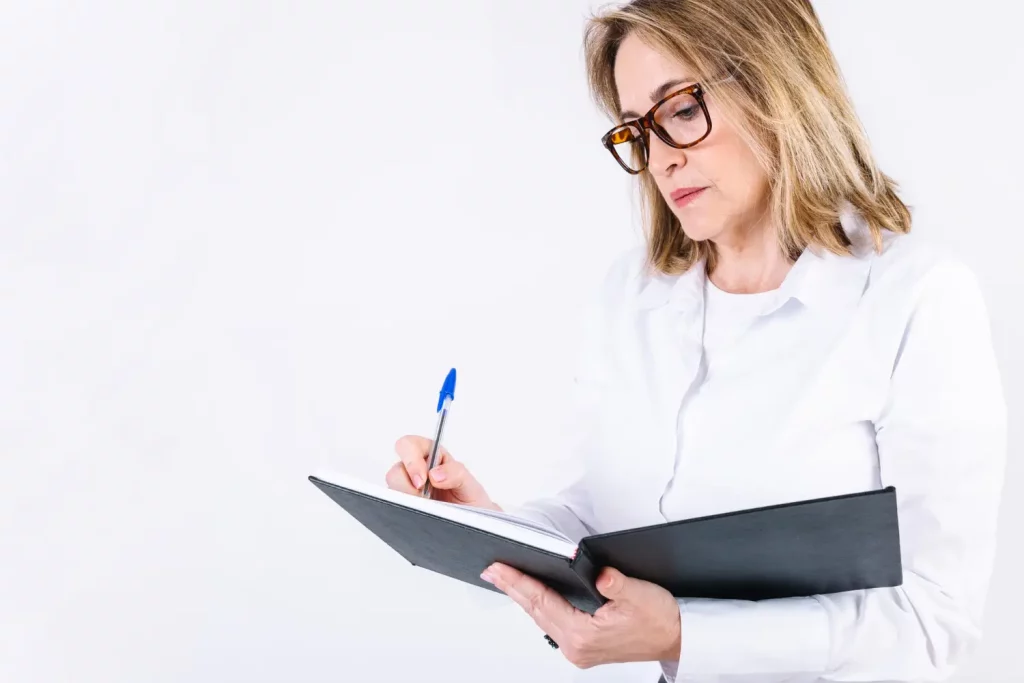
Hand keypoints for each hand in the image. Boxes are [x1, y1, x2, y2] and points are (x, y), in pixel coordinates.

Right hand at [387, 435, 500, 510]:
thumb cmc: (471, 502)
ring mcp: (408, 490)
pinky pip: (395, 507)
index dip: (411, 461)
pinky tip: (422, 515)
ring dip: (408, 500)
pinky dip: (406, 512)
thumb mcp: (471, 485)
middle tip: (423, 497)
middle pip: (396, 470)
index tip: (422, 480)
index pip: (409, 445)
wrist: (473, 525)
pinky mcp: (404, 507)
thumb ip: (456, 473)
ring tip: (428, 507)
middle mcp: (416, 471)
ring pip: (393, 491)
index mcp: (431, 456)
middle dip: (406, 485)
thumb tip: (434, 474)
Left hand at [480, 563, 680, 668]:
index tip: (499, 569)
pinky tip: (535, 594)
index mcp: (584, 634)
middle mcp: (576, 647)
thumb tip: (601, 575)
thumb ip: (617, 584)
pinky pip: (553, 623)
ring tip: (507, 578)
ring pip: (542, 618)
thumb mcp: (641, 595)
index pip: (541, 602)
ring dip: (525, 597)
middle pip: (536, 611)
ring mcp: (579, 649)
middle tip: (492, 569)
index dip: (518, 582)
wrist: (678, 638)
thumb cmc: (661, 619)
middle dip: (513, 588)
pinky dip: (540, 606)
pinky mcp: (584, 647)